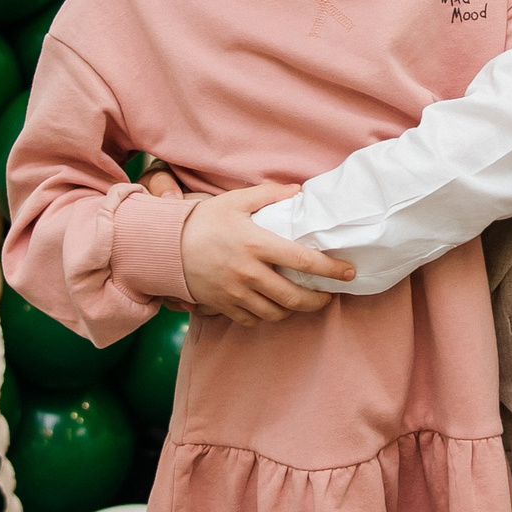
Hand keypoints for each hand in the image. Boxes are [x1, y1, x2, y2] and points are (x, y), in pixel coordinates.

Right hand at [174, 181, 356, 326]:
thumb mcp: (235, 201)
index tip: (349, 274)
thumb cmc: (202, 220)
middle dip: (318, 301)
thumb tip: (298, 191)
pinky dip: (266, 316)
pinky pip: (252, 320)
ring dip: (294, 310)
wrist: (163, 246)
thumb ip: (269, 195)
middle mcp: (248, 272)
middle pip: (294, 297)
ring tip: (302, 301)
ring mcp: (235, 293)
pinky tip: (273, 307)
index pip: (304, 261)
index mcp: (256, 244)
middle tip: (329, 296)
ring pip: (275, 313)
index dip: (331, 270)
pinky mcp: (223, 305)